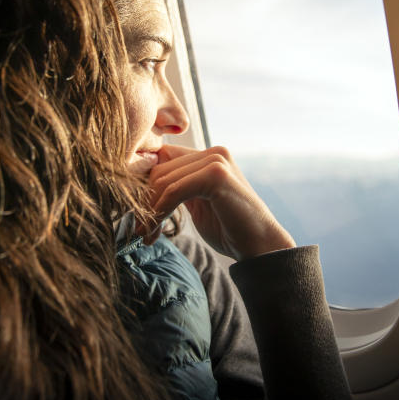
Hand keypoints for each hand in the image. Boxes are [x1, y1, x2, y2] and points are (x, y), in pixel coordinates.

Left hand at [142, 144, 295, 259]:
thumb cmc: (229, 229)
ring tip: (147, 235)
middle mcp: (213, 152)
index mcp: (209, 156)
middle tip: (140, 230)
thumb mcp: (197, 203)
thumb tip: (142, 187)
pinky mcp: (215, 175)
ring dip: (149, 211)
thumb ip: (178, 188)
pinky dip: (158, 213)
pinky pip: (173, 191)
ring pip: (163, 180)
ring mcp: (216, 160)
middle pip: (159, 168)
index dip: (145, 185)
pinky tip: (154, 232)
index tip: (139, 214)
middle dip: (144, 201)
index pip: (162, 158)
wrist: (260, 247)